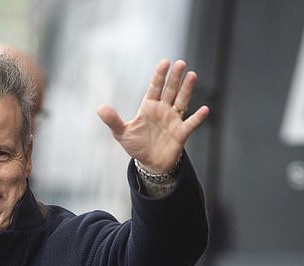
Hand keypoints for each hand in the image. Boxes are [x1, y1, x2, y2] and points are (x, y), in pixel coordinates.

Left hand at [97, 58, 209, 173]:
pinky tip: (205, 110)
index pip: (155, 87)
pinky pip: (191, 124)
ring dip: (187, 89)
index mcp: (149, 107)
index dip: (160, 75)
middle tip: (180, 63)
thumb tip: (99, 108)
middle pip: (170, 90)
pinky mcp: (181, 133)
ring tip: (192, 75)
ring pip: (181, 101)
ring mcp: (173, 120)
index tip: (165, 62)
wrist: (150, 164)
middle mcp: (163, 110)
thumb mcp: (122, 133)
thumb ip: (113, 120)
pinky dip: (197, 118)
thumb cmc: (137, 146)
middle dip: (175, 78)